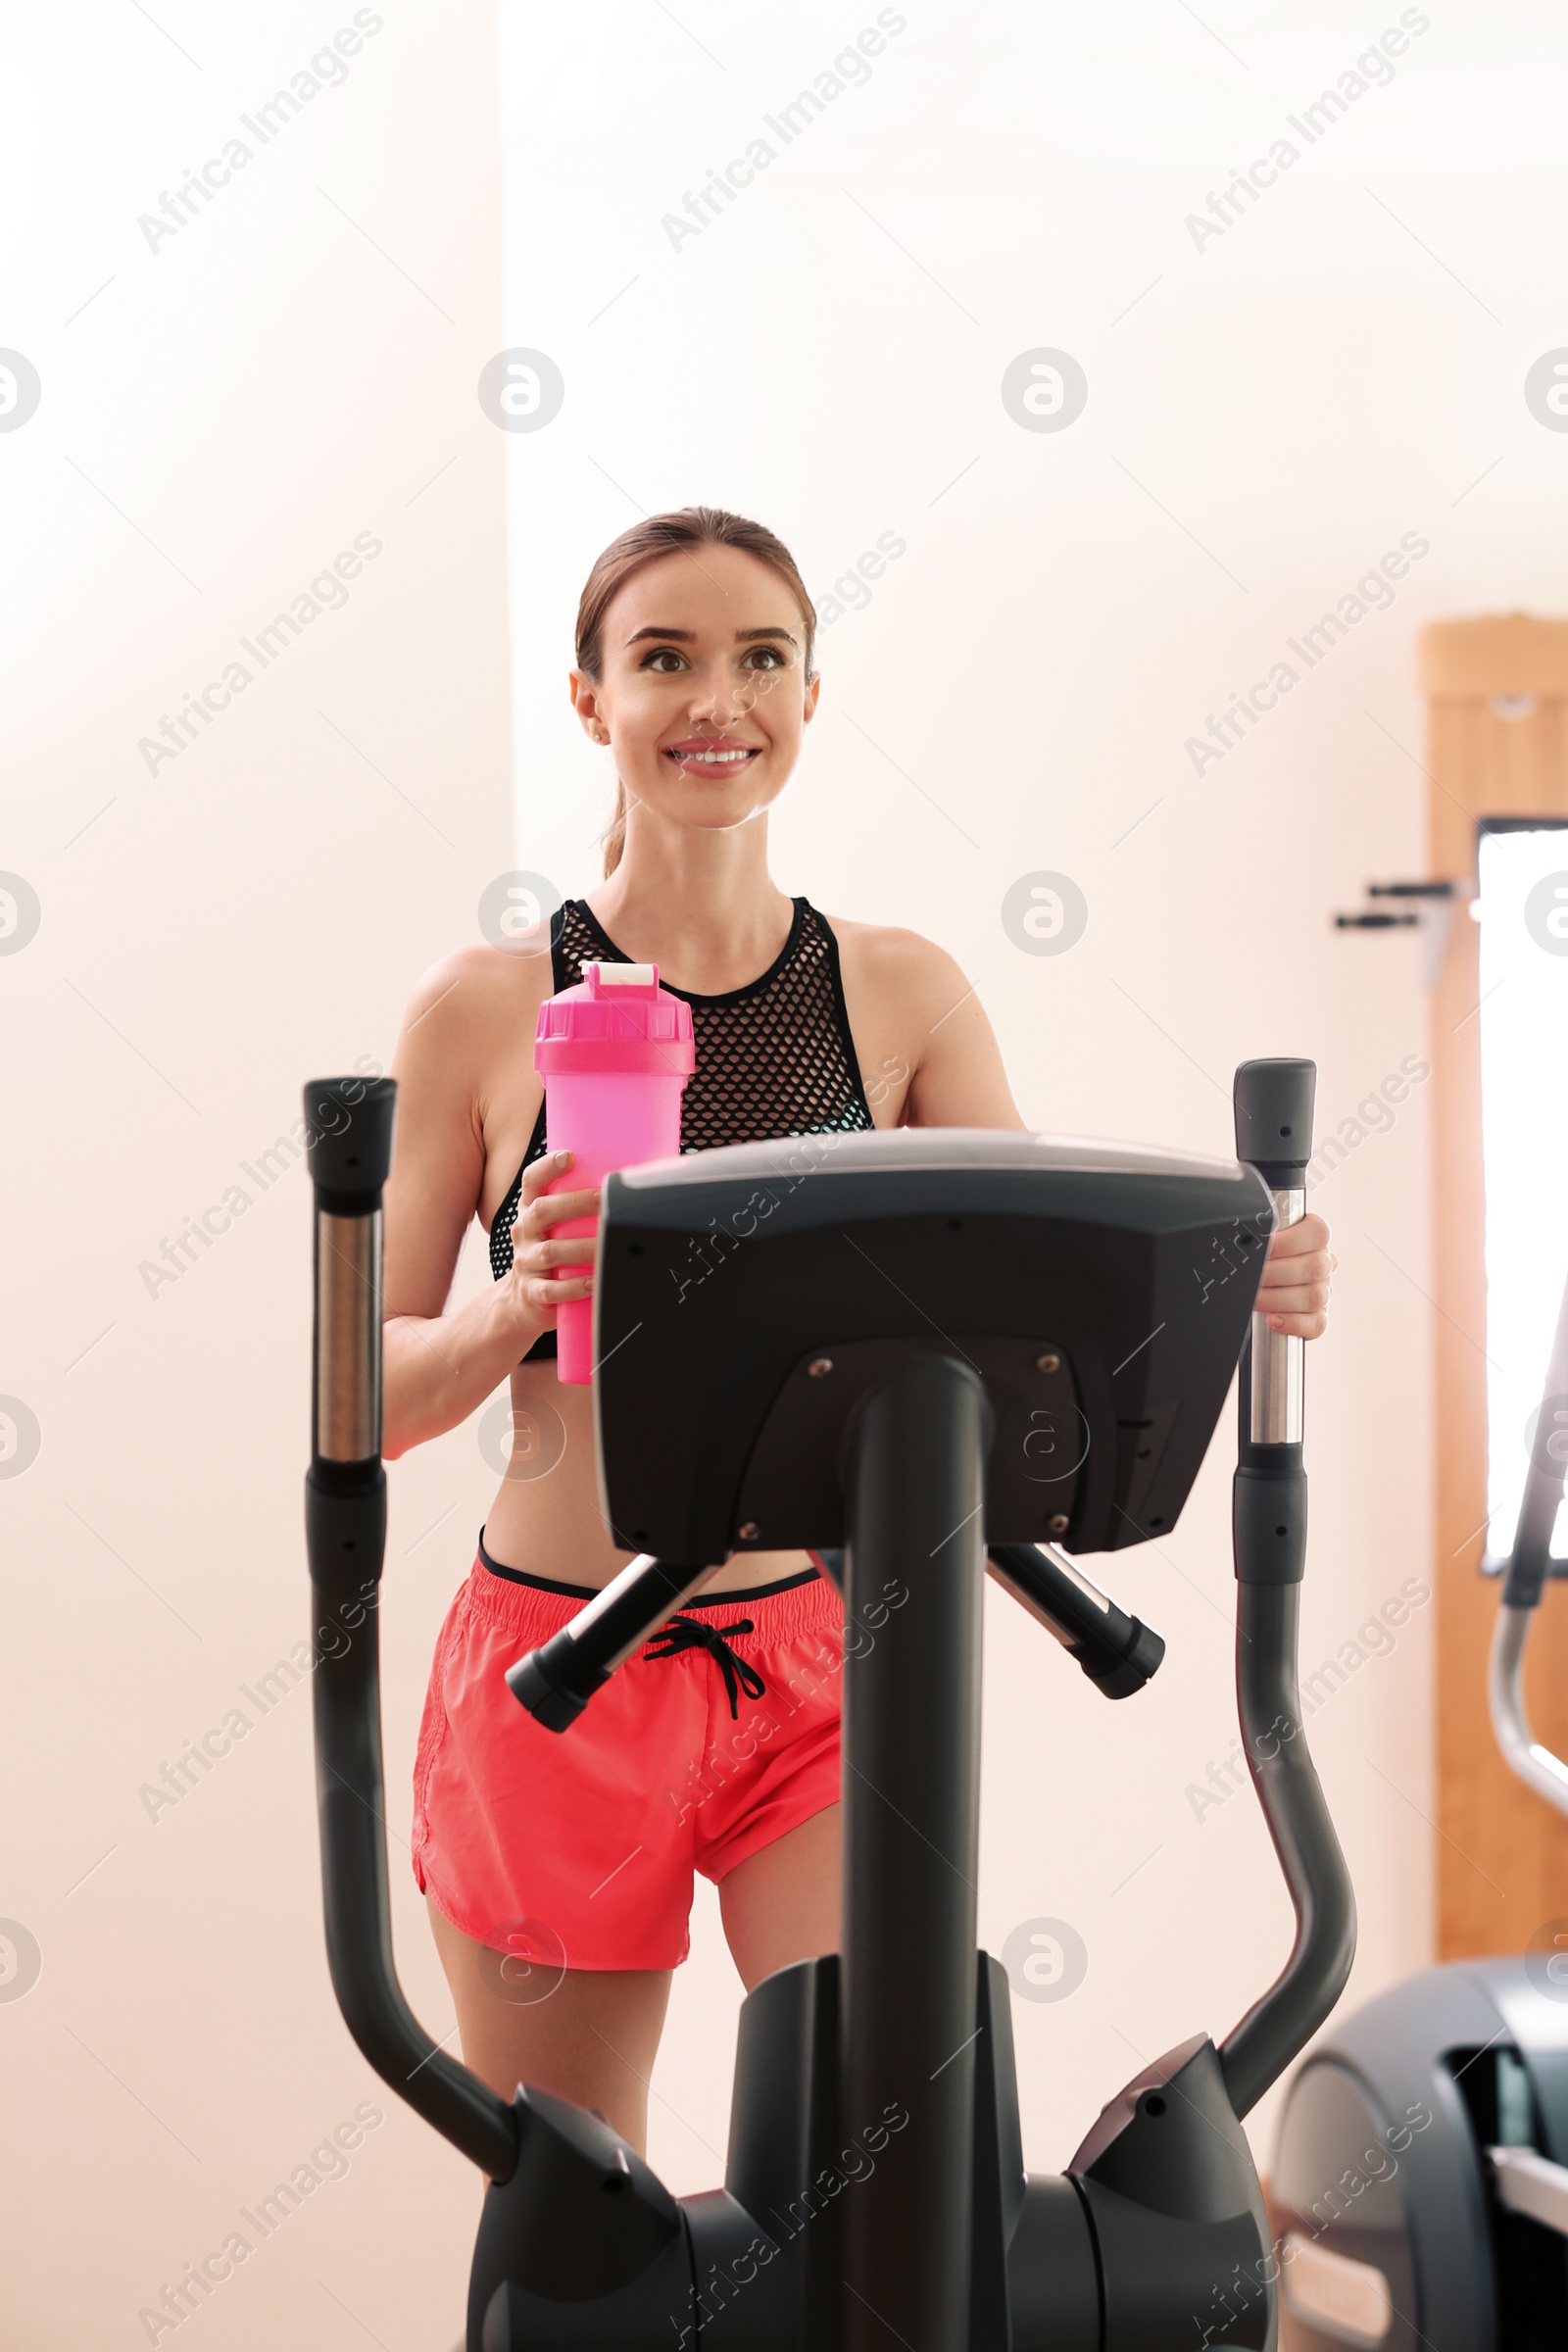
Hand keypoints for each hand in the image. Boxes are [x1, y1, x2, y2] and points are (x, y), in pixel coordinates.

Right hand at [507, 1151, 600, 1327]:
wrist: (523, 1299)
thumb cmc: (551, 1252)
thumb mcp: (555, 1225)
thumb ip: (579, 1206)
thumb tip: (628, 1183)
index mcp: (530, 1210)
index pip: (532, 1181)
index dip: (547, 1167)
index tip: (568, 1157)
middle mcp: (525, 1231)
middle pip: (542, 1211)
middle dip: (574, 1203)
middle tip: (604, 1199)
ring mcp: (526, 1261)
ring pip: (550, 1251)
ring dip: (582, 1247)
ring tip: (606, 1245)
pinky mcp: (532, 1291)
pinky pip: (551, 1289)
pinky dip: (573, 1287)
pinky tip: (593, 1283)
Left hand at [1257, 1212, 1334, 1339]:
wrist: (1256, 1280)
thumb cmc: (1259, 1258)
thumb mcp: (1260, 1240)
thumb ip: (1259, 1235)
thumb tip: (1247, 1237)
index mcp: (1314, 1238)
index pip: (1317, 1232)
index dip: (1289, 1241)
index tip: (1265, 1247)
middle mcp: (1323, 1263)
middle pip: (1315, 1267)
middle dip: (1276, 1274)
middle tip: (1252, 1277)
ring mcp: (1324, 1291)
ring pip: (1314, 1297)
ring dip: (1278, 1299)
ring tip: (1255, 1299)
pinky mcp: (1319, 1316)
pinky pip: (1316, 1323)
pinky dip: (1293, 1323)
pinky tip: (1273, 1319)